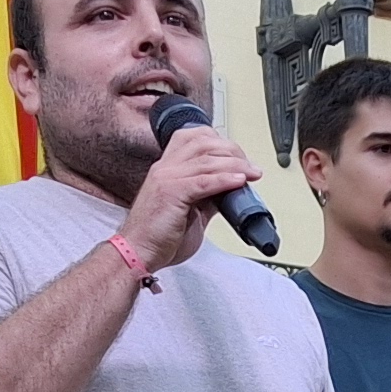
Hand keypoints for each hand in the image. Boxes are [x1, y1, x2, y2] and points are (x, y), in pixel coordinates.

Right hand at [122, 107, 255, 268]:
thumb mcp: (188, 211)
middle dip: (232, 151)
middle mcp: (165, 168)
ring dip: (236, 165)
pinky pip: (204, 181)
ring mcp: (167, 178)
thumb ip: (207, 197)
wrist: (137, 254)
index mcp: (167, 169)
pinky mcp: (171, 193)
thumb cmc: (157, 237)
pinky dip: (225, 179)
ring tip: (253, 173)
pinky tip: (240, 182)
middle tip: (250, 166)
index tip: (238, 156)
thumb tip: (229, 191)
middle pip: (204, 142)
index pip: (193, 137)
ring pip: (207, 160)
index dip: (219, 141)